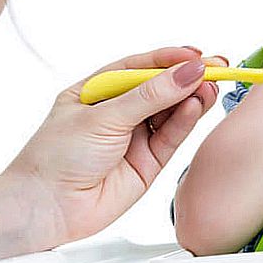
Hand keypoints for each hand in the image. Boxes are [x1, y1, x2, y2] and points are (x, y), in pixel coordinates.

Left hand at [3, 46, 218, 248]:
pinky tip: (195, 105)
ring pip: (171, 112)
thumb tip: (186, 72)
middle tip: (216, 67)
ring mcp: (134, 137)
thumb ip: (149, 96)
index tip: (196, 54)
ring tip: (208, 87)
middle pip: (161, 88)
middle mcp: (118, 112)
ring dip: (191, 98)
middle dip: (188, 77)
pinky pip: (172, 136)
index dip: (169, 59)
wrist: (46, 207)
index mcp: (99, 90)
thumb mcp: (103, 116)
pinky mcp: (147, 162)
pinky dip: (186, 120)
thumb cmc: (56, 156)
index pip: (140, 67)